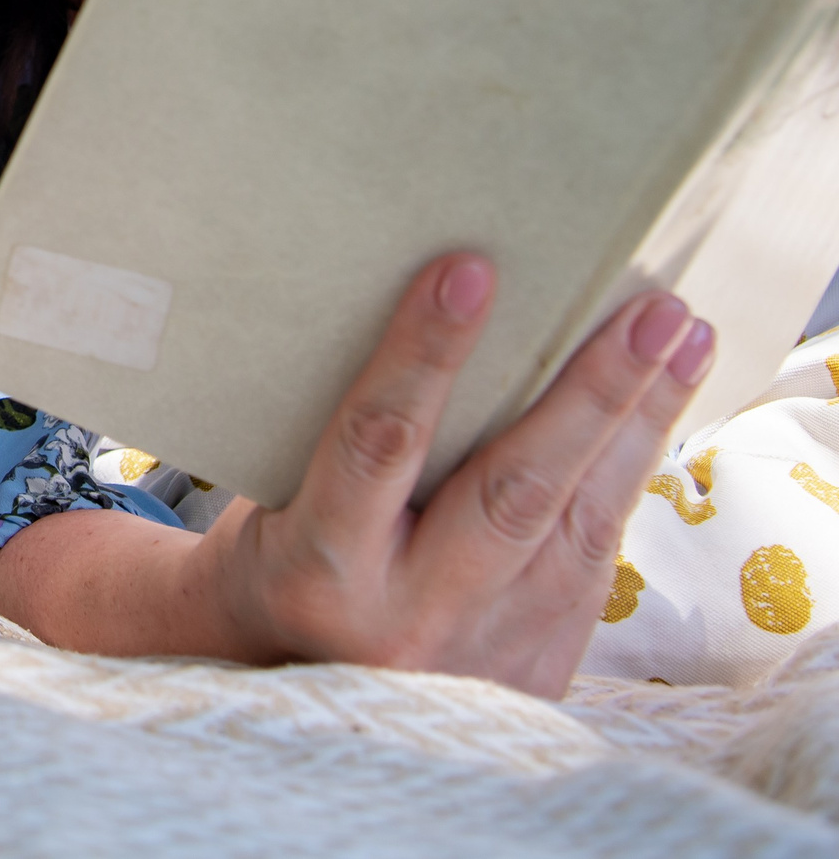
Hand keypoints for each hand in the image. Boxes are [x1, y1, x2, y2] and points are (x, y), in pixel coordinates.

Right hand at [208, 254, 713, 693]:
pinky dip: (628, 473)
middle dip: (589, 393)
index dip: (423, 354)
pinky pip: (595, 558)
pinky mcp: (535, 669)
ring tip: (681, 338)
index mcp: (320, 568)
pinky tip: (657, 407)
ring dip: (637, 422)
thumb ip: (350, 437)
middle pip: (513, 492)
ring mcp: (481, 650)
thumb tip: (435, 314)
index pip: (379, 442)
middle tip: (649, 312)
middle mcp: (407, 615)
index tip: (467, 270)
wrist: (293, 689)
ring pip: (578, 524)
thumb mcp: (277, 502)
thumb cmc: (281, 559)